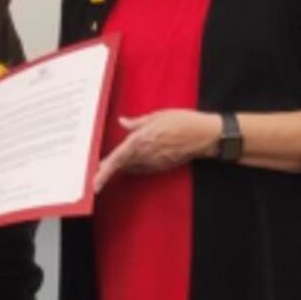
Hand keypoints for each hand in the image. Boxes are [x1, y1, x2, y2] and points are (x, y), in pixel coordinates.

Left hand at [94, 109, 220, 192]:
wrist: (205, 136)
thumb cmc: (183, 122)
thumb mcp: (158, 116)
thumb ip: (137, 122)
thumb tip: (122, 121)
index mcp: (141, 140)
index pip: (117, 158)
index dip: (104, 172)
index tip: (95, 183)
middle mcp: (145, 154)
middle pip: (121, 166)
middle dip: (107, 172)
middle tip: (95, 178)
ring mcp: (154, 162)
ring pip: (130, 168)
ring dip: (119, 169)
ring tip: (106, 169)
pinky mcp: (161, 166)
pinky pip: (142, 168)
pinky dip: (132, 167)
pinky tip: (127, 165)